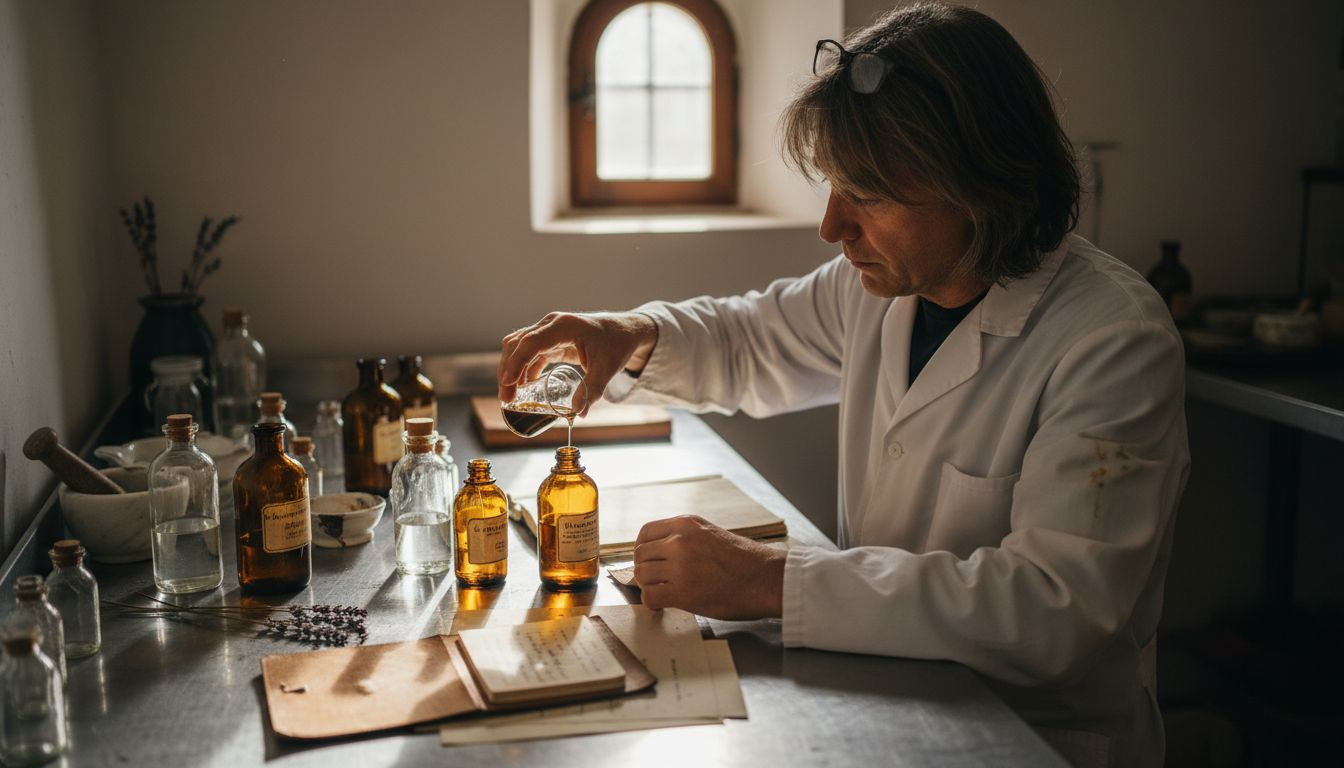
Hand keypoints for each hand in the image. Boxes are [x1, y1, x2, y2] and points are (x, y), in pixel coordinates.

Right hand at [497, 312, 657, 413]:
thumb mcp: (607, 368)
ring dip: (511, 370)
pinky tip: (523, 386)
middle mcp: (551, 325)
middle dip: (508, 371)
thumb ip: (592, 390)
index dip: (516, 362)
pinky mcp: (551, 340)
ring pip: (519, 347)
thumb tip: (578, 413)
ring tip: (510, 397)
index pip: (531, 342)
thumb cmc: (616, 344)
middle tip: (506, 398)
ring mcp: (549, 331)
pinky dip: (522, 369)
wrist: (624, 330)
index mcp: (563, 326)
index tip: (508, 384)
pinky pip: (529, 353)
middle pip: (518, 344)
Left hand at [632, 515, 785, 619]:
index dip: (643, 550)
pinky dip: (652, 604)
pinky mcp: (683, 592)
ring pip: (642, 575)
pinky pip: (650, 597)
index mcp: (686, 524)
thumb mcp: (710, 534)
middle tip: (656, 582)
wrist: (766, 578)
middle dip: (645, 570)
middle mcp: (680, 541)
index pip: (645, 533)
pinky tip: (663, 606)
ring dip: (649, 587)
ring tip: (662, 593)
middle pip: (640, 555)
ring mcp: (680, 566)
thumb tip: (659, 553)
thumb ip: (684, 538)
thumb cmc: (744, 561)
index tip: (649, 561)